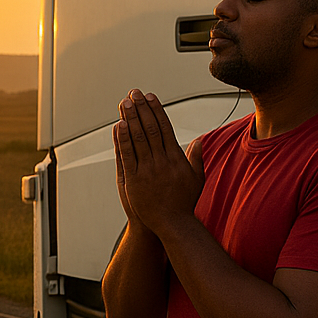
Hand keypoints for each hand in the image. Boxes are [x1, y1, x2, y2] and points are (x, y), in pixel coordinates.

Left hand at [114, 89, 204, 236]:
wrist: (173, 224)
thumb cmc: (184, 202)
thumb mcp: (196, 178)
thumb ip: (196, 158)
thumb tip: (199, 140)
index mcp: (177, 158)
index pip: (165, 127)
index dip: (156, 110)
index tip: (150, 96)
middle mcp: (163, 161)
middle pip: (151, 128)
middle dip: (141, 109)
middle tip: (133, 93)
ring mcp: (148, 170)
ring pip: (138, 138)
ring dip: (131, 118)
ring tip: (124, 102)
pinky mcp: (135, 180)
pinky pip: (127, 156)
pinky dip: (123, 139)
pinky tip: (118, 125)